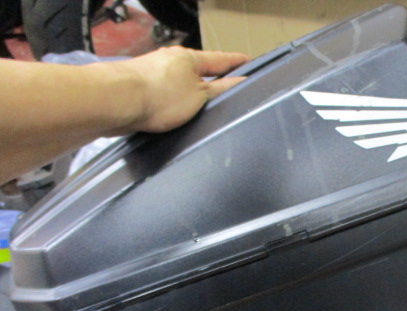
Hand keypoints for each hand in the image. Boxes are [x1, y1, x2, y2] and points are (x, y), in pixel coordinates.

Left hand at [119, 46, 248, 132]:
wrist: (116, 102)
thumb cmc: (158, 96)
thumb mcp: (200, 96)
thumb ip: (221, 89)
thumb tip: (241, 81)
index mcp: (190, 59)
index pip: (221, 60)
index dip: (237, 62)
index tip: (249, 62)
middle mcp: (171, 62)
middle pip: (199, 71)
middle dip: (212, 80)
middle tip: (227, 89)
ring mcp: (153, 74)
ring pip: (180, 84)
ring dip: (190, 94)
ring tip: (200, 109)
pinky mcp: (139, 88)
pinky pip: (164, 95)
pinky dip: (172, 103)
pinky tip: (174, 116)